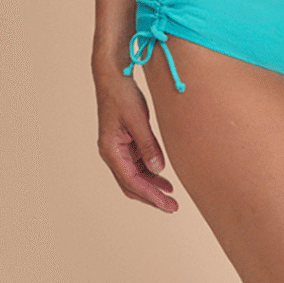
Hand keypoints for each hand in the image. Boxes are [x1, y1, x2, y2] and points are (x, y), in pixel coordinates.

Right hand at [95, 69, 178, 211]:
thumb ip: (148, 145)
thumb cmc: (122, 94)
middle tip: (172, 207)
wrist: (112, 76)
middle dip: (151, 196)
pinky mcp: (123, 141)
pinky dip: (148, 171)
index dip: (152, 196)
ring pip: (133, 175)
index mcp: (111, 150)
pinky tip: (161, 173)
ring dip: (151, 185)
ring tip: (170, 193)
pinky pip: (136, 163)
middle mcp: (111, 153)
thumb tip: (159, 169)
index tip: (168, 205)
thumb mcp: (138, 120)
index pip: (133, 182)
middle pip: (131, 184)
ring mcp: (116, 148)